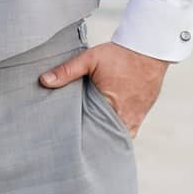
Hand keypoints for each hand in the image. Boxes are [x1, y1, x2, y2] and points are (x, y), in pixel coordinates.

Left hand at [38, 41, 168, 136]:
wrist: (148, 50)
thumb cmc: (120, 55)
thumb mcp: (89, 59)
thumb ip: (67, 71)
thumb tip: (44, 80)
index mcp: (109, 105)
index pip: (91, 131)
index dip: (80, 137)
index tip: (67, 139)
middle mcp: (124, 116)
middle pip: (104, 137)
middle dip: (91, 140)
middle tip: (75, 143)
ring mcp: (135, 118)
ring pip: (116, 136)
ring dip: (104, 137)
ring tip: (89, 141)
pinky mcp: (141, 115)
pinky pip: (128, 132)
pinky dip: (117, 133)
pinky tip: (105, 133)